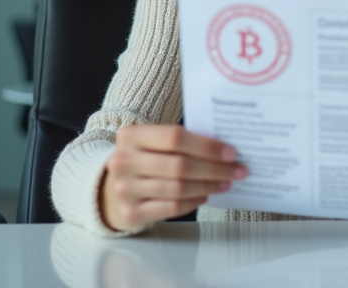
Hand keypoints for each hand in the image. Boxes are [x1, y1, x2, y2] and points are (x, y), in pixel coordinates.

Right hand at [101, 124, 246, 231]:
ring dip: (207, 186)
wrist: (110, 189)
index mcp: (131, 135)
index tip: (230, 152)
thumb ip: (179, 141)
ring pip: (178, 188)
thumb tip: (222, 149)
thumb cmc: (142, 160)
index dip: (206, 146)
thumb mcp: (151, 142)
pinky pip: (171, 207)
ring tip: (224, 183)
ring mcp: (125, 189)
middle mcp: (124, 161)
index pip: (175, 137)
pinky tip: (204, 196)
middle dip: (214, 169)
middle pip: (179, 165)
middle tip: (237, 171)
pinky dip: (192, 202)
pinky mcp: (131, 212)